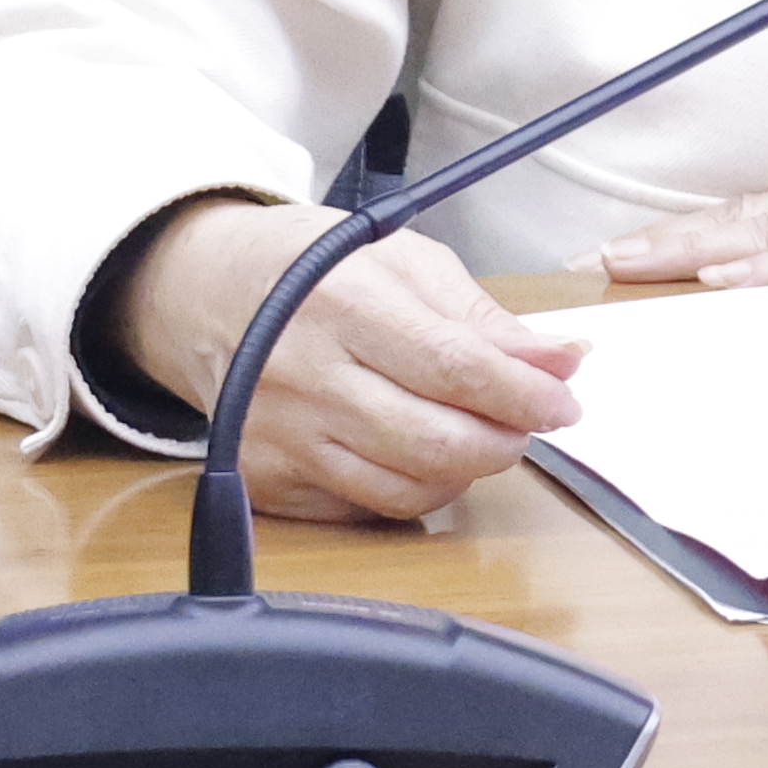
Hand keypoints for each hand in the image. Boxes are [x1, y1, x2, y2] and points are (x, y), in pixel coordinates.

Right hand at [119, 198, 587, 522]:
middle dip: (505, 440)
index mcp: (343, 303)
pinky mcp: (265, 480)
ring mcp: (280, 437)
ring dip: (465, 468)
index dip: (522, 394)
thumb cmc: (312, 267)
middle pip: (435, 441)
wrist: (203, 293)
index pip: (454, 367)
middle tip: (529, 422)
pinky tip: (421, 451)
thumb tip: (562, 361)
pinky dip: (413, 488)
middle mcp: (305, 376)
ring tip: (479, 432)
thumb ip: (482, 317)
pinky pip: (366, 507)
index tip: (563, 401)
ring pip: (407, 488)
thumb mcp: (402, 260)